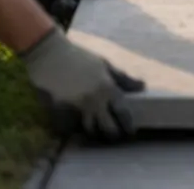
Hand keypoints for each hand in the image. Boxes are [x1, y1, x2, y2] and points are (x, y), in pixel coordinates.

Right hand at [21, 26, 145, 140]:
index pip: (123, 112)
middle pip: (107, 126)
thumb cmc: (80, 57)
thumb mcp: (104, 65)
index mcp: (107, 87)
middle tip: (115, 137)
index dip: (128, 124)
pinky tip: (76, 130)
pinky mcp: (61, 110)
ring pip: (89, 128)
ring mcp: (77, 106)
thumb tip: (142, 87)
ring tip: (98, 134)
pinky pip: (70, 125)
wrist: (50, 55)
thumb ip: (123, 78)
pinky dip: (74, 129)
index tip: (131, 131)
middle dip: (113, 134)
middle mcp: (94, 100)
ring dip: (94, 132)